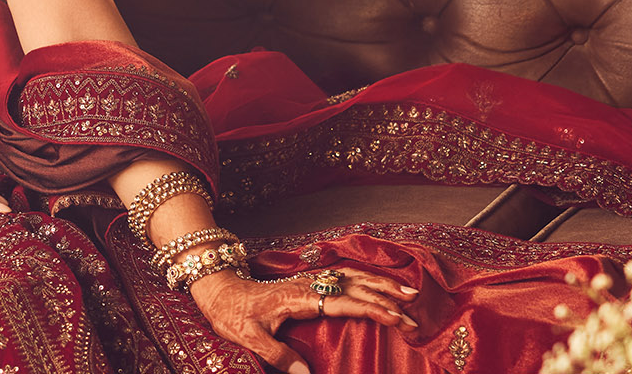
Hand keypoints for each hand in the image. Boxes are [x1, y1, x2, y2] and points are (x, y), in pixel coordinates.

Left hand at [186, 267, 419, 373]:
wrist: (218, 289)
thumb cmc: (233, 314)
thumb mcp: (251, 337)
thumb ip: (278, 355)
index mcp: (300, 297)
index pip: (345, 302)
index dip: (373, 310)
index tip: (397, 318)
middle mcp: (310, 285)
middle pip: (356, 287)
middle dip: (388, 300)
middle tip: (414, 315)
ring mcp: (310, 280)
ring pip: (353, 277)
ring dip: (382, 283)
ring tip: (409, 291)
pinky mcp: (309, 282)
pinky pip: (343, 276)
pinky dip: (366, 278)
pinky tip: (379, 283)